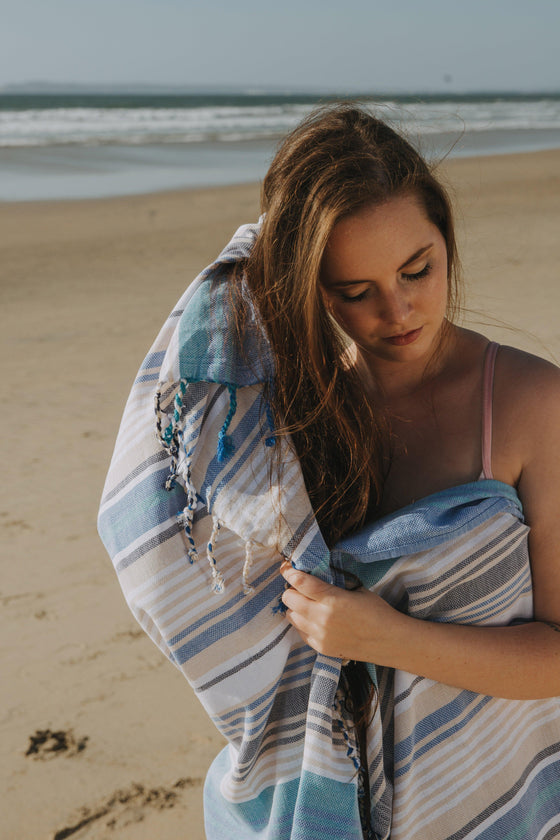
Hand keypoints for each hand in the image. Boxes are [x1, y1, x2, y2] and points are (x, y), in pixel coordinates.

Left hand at [280, 561, 403, 662]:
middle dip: (291, 589)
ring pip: (290, 616)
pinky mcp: (320, 648)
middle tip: (299, 586)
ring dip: (294, 607)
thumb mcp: (357, 590)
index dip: (289, 572)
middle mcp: (321, 618)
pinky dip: (301, 622)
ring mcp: (319, 635)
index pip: (300, 582)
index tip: (286, 567)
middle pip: (289, 599)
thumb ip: (334, 584)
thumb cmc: (377, 611)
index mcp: (332, 600)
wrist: (390, 642)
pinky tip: (313, 618)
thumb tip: (316, 575)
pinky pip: (299, 632)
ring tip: (305, 603)